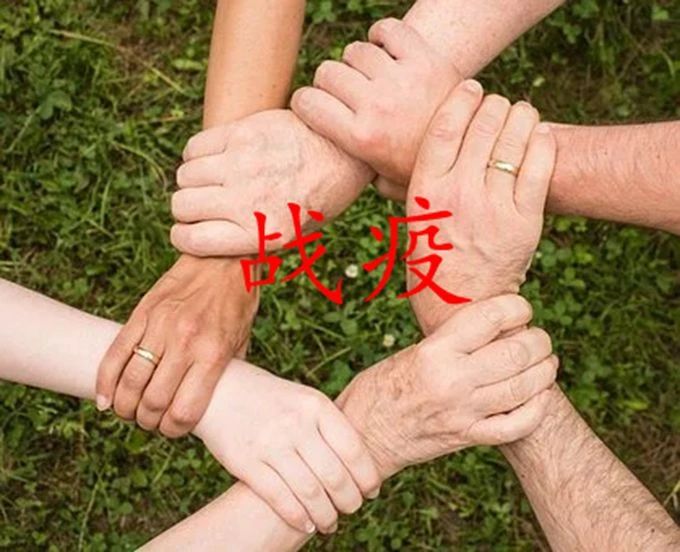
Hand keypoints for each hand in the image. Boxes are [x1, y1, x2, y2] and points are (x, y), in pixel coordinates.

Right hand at [96, 255, 256, 436]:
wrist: (223, 259)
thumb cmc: (236, 303)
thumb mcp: (241, 341)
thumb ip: (226, 373)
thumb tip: (214, 404)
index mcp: (213, 354)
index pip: (184, 411)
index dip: (174, 430)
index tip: (172, 430)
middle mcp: (185, 343)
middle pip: (152, 402)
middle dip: (148, 421)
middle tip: (150, 421)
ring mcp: (160, 327)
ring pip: (129, 382)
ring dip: (125, 406)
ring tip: (129, 411)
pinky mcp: (142, 313)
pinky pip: (115, 354)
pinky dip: (105, 382)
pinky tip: (105, 399)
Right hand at [170, 109, 372, 256]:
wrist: (344, 152)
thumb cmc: (318, 198)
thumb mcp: (293, 234)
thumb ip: (251, 239)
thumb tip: (209, 241)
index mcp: (262, 233)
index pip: (193, 241)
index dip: (184, 238)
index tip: (190, 232)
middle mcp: (248, 200)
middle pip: (182, 206)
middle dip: (187, 210)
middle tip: (203, 205)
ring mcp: (242, 164)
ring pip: (184, 176)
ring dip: (192, 181)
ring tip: (212, 181)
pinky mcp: (241, 133)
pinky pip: (194, 148)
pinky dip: (196, 156)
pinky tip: (215, 159)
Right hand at [194, 360, 380, 534]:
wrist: (220, 389)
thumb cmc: (272, 399)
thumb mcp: (304, 400)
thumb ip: (329, 427)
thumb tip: (361, 466)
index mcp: (316, 405)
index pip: (353, 450)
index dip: (367, 477)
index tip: (371, 491)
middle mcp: (295, 424)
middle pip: (335, 476)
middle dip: (350, 501)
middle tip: (352, 509)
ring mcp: (270, 443)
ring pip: (310, 493)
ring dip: (326, 516)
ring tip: (330, 523)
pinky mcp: (246, 462)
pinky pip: (279, 498)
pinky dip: (298, 517)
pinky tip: (307, 524)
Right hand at [291, 17, 460, 188]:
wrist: (475, 149)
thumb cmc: (424, 169)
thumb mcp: (386, 183)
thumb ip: (357, 174)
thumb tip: (333, 174)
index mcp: (362, 138)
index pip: (307, 102)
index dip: (304, 102)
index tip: (313, 106)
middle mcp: (377, 106)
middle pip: (328, 72)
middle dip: (329, 83)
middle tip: (345, 94)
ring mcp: (401, 79)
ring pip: (355, 51)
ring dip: (357, 61)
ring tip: (369, 76)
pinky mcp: (425, 59)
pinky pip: (388, 30)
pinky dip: (382, 35)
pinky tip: (385, 50)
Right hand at [337, 295, 556, 478]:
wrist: (362, 435)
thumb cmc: (380, 387)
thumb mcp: (412, 352)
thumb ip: (452, 341)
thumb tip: (496, 325)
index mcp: (434, 351)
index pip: (490, 318)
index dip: (517, 307)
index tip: (521, 308)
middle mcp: (452, 380)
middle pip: (517, 352)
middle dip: (539, 340)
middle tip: (538, 338)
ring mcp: (463, 412)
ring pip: (524, 387)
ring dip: (544, 370)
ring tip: (546, 362)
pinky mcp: (467, 437)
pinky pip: (516, 425)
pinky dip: (537, 409)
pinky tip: (539, 396)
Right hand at [405, 81, 555, 333]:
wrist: (461, 309)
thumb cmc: (431, 266)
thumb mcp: (409, 225)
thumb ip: (406, 193)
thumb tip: (386, 168)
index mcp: (425, 191)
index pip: (445, 127)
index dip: (461, 99)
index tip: (471, 87)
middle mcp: (458, 194)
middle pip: (483, 125)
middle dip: (495, 104)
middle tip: (498, 103)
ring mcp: (493, 207)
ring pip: (514, 141)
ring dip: (521, 116)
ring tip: (522, 112)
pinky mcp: (525, 222)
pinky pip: (539, 167)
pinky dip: (542, 142)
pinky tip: (540, 133)